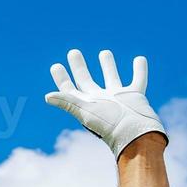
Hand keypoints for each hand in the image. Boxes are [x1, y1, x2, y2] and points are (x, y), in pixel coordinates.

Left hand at [46, 49, 166, 158]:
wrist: (134, 134)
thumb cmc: (108, 125)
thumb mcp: (85, 111)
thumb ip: (67, 102)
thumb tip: (47, 96)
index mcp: (86, 104)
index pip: (69, 90)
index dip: (62, 79)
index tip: (56, 66)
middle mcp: (100, 100)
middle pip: (86, 81)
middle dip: (79, 67)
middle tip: (73, 52)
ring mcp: (118, 97)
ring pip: (111, 77)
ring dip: (108, 66)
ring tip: (104, 52)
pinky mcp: (134, 96)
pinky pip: (138, 79)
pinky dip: (139, 69)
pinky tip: (139, 59)